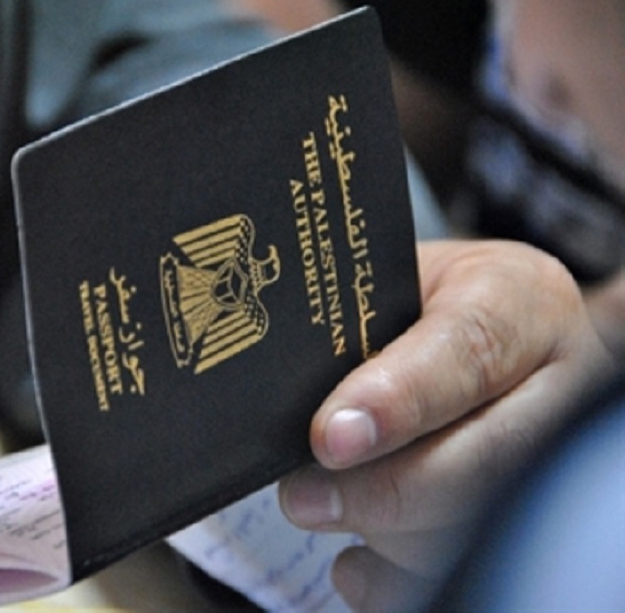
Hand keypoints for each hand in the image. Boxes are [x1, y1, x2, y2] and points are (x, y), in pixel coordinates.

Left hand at [279, 240, 614, 611]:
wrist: (480, 322)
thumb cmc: (426, 302)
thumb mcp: (397, 282)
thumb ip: (358, 329)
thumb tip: (307, 409)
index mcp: (520, 301)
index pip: (471, 348)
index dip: (399, 399)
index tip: (331, 438)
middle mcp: (555, 382)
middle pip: (482, 462)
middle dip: (381, 489)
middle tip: (305, 495)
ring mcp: (548, 457)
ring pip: (475, 526)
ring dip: (383, 533)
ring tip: (318, 506)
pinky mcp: (521, 516)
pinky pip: (465, 570)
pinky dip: (397, 578)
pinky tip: (358, 560)